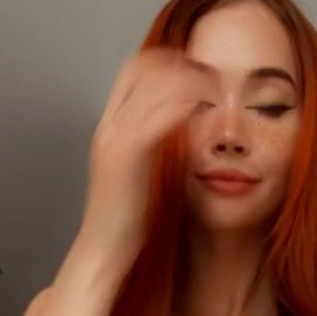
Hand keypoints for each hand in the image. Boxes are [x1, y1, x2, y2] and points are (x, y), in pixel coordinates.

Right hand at [80, 47, 219, 270]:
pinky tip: (203, 107)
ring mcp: (116, 140)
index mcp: (108, 131)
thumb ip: (151, 151)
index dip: (163, 63)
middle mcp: (108, 129)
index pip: (131, 75)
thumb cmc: (123, 224)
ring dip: (187, 80)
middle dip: (178, 64)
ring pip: (152, 87)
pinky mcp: (129, 156)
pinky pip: (158, 116)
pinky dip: (183, 104)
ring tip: (214, 88)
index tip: (194, 69)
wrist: (102, 252)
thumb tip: (174, 138)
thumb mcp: (137, 177)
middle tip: (210, 72)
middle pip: (141, 70)